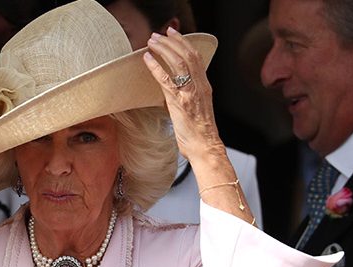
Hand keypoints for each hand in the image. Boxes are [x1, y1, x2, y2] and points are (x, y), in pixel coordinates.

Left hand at [141, 27, 223, 164]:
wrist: (204, 146)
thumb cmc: (197, 133)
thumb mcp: (191, 109)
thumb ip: (181, 97)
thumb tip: (167, 93)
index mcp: (204, 86)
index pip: (196, 57)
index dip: (184, 43)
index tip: (172, 34)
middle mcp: (200, 86)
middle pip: (188, 55)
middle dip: (172, 41)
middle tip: (159, 34)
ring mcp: (190, 92)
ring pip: (179, 62)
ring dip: (164, 49)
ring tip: (152, 42)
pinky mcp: (180, 102)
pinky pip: (167, 80)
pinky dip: (156, 67)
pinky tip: (147, 59)